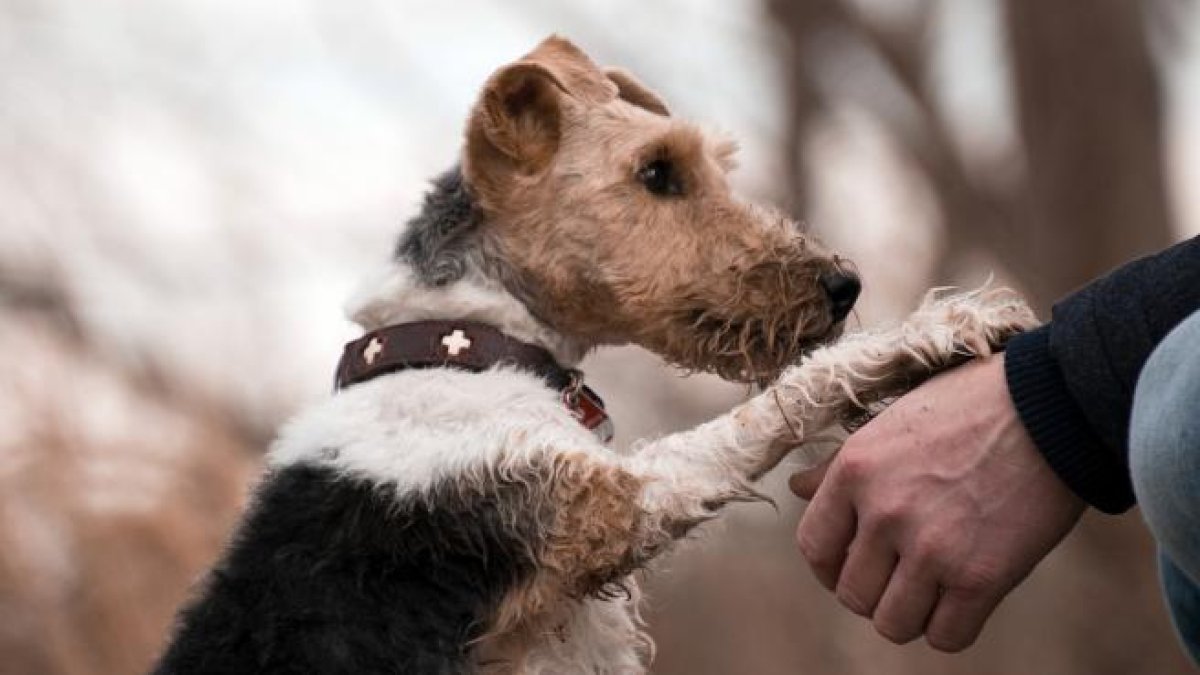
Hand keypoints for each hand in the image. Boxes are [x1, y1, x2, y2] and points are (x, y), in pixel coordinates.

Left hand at [790, 354, 1084, 650]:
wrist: (1054, 405)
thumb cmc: (972, 405)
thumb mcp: (892, 421)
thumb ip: (841, 464)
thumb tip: (797, 487)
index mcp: (855, 470)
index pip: (813, 546)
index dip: (829, 566)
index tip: (851, 564)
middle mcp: (884, 512)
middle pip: (853, 594)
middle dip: (873, 592)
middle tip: (900, 576)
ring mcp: (931, 548)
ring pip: (893, 624)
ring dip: (910, 615)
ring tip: (931, 590)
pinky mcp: (980, 577)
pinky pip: (946, 637)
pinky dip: (951, 628)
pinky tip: (964, 600)